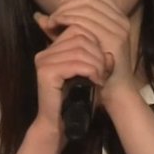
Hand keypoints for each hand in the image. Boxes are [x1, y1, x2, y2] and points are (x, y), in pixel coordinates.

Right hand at [30, 12, 108, 132]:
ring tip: (100, 78)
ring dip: (96, 64)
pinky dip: (90, 71)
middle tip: (104, 72)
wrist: (60, 123)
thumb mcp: (87, 73)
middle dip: (97, 54)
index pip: (78, 29)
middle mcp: (45, 52)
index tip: (103, 62)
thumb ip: (94, 58)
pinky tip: (96, 81)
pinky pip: (75, 63)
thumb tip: (109, 51)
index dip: (96, 43)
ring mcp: (44, 61)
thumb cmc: (76, 99)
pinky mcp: (46, 72)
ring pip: (80, 50)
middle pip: (80, 37)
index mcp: (52, 49)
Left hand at [34, 0, 135, 100]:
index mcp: (115, 17)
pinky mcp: (113, 39)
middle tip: (53, 16)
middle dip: (67, 4)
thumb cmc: (95, 69)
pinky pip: (87, 22)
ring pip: (86, 6)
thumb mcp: (76, 44)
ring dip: (65, 11)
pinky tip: (57, 27)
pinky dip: (68, 20)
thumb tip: (38, 16)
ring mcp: (118, 28)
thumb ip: (61, 29)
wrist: (114, 91)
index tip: (59, 7)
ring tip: (52, 22)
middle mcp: (120, 19)